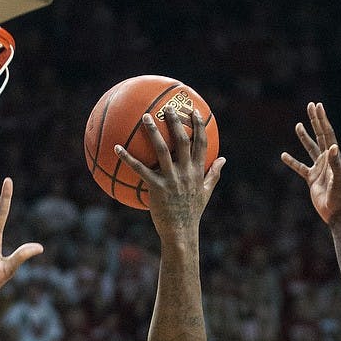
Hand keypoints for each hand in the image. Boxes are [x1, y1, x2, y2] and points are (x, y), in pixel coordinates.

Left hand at [114, 107, 224, 242]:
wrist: (181, 232)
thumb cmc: (192, 213)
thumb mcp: (206, 193)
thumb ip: (214, 174)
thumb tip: (224, 159)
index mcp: (198, 172)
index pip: (202, 144)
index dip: (199, 126)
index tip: (195, 111)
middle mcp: (186, 173)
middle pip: (183, 141)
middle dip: (176, 122)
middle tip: (168, 108)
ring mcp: (171, 179)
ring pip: (162, 150)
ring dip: (153, 132)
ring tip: (146, 117)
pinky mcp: (157, 188)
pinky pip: (140, 170)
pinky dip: (128, 158)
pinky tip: (117, 148)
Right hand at [281, 102, 340, 224]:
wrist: (336, 212)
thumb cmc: (340, 196)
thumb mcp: (339, 179)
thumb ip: (335, 163)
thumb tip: (333, 147)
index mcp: (333, 157)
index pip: (327, 134)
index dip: (322, 120)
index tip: (317, 107)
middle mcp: (327, 160)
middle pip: (319, 136)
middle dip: (315, 121)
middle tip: (310, 106)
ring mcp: (319, 169)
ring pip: (310, 149)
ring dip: (304, 137)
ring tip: (298, 125)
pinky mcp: (312, 179)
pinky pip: (300, 168)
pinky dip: (292, 162)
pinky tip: (283, 155)